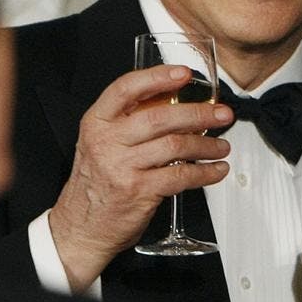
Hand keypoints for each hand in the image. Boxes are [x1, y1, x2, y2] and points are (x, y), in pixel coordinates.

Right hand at [49, 64, 231, 291]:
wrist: (79, 228)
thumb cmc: (98, 181)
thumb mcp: (103, 143)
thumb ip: (132, 120)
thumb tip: (177, 99)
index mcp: (97, 122)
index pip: (126, 89)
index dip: (157, 77)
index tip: (184, 73)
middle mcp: (106, 142)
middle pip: (160, 117)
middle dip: (199, 113)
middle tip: (221, 114)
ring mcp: (121, 167)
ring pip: (175, 146)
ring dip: (207, 145)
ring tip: (222, 145)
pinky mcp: (137, 191)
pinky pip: (181, 176)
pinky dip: (205, 172)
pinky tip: (216, 170)